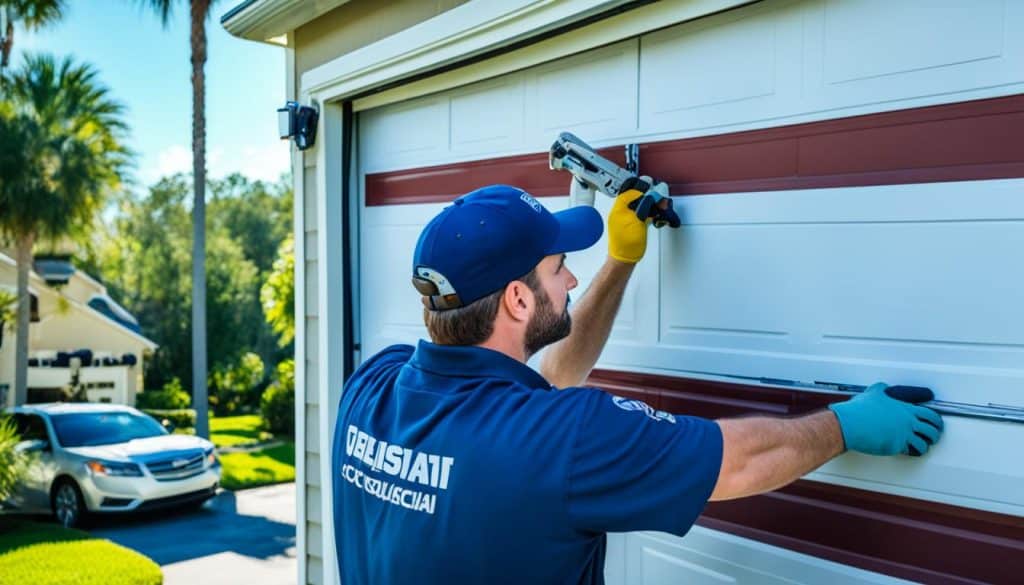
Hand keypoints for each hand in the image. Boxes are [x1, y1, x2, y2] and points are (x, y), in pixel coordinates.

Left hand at [608, 176, 657, 262]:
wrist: (624, 260)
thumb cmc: (626, 246)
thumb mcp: (636, 223)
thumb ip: (642, 209)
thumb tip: (649, 198)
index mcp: (618, 209)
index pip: (629, 192)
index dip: (641, 190)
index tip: (651, 190)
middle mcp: (621, 213)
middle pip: (636, 198)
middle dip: (649, 197)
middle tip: (659, 198)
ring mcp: (627, 219)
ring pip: (641, 206)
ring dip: (652, 205)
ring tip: (662, 206)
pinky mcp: (633, 225)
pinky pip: (643, 214)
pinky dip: (651, 213)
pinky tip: (658, 214)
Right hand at [828, 383, 943, 455]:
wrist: (850, 424)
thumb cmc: (859, 410)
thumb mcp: (873, 392)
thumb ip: (882, 389)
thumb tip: (884, 388)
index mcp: (904, 408)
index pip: (929, 413)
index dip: (936, 419)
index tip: (938, 421)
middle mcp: (907, 421)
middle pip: (932, 429)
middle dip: (936, 432)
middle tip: (935, 434)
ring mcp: (903, 434)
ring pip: (924, 442)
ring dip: (926, 444)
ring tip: (925, 445)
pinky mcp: (896, 446)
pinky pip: (911, 450)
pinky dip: (913, 451)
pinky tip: (912, 451)